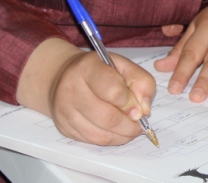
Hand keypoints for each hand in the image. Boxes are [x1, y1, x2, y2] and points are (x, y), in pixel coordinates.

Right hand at [17, 38, 155, 144]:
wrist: (63, 76)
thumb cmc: (99, 70)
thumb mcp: (123, 65)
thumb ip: (141, 82)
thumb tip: (144, 109)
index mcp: (88, 68)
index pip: (113, 90)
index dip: (130, 103)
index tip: (139, 109)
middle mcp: (72, 89)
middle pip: (107, 117)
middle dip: (129, 125)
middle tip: (139, 124)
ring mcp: (65, 110)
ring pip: (99, 134)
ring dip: (122, 135)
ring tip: (131, 130)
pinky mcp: (64, 127)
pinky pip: (91, 140)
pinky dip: (110, 140)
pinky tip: (117, 133)